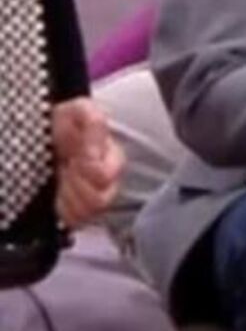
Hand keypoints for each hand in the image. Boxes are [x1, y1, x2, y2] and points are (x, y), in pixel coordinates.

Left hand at [51, 98, 124, 228]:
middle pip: (98, 200)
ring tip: (63, 180)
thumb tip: (96, 149)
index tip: (74, 157)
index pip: (105, 176)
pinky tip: (60, 192)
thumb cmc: (64, 123)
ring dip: (69, 195)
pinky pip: (75, 220)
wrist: (47, 136)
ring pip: (87, 213)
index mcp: (113, 156)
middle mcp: (109, 181)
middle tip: (66, 168)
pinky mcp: (79, 210)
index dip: (86, 168)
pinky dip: (63, 208)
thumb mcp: (80, 110)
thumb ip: (93, 120)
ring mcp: (95, 196)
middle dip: (75, 184)